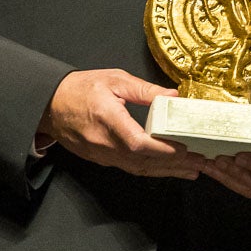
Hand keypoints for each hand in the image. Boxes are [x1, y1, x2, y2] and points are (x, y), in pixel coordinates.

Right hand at [37, 68, 206, 179]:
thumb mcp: (114, 79)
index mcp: (107, 118)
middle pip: (143, 161)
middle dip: (174, 163)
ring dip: (166, 170)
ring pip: (138, 168)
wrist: (50, 104)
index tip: (184, 148)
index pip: (138, 143)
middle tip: (200, 161)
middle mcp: (103, 142)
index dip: (163, 149)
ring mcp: (101, 154)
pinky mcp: (101, 159)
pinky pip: (129, 168)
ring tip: (191, 169)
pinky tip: (167, 168)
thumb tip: (172, 95)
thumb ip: (144, 89)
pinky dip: (151, 169)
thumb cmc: (80, 89)